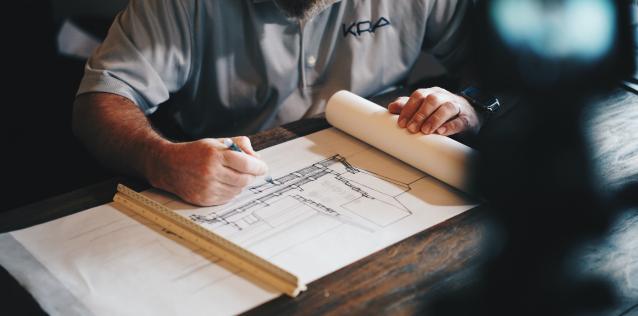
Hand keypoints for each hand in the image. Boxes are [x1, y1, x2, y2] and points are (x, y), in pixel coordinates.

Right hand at [148, 136, 267, 205]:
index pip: (247, 164)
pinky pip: (228, 198)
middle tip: (249, 171)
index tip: (263, 167)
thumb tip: (257, 157)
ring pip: (238, 190)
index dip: (259, 166)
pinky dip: (231, 192)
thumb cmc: (196, 152)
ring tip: (232, 176)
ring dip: (240, 184)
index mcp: (215, 155)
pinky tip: (224, 184)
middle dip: (251, 175)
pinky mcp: (204, 199)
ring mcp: (207, 188)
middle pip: (244, 179)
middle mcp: (211, 172)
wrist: (169, 166)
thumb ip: (239, 144)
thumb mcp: (216, 142)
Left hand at [388, 87, 481, 135]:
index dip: (408, 109)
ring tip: (425, 131)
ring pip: (446, 108)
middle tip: (411, 129)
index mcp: (431, 93)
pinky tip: (441, 132)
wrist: (467, 115)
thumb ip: (408, 106)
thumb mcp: (423, 107)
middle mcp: (443, 97)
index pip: (418, 96)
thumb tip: (391, 107)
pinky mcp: (466, 118)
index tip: (401, 123)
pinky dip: (450, 126)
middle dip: (419, 115)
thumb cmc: (440, 111)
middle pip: (431, 100)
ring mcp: (456, 106)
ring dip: (434, 119)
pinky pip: (460, 120)